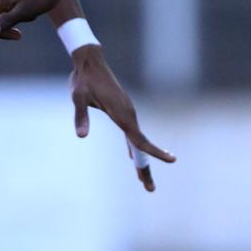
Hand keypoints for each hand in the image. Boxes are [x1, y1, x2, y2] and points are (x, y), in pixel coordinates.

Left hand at [69, 46, 175, 191]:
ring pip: (138, 141)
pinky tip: (131, 156)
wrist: (89, 61)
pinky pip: (132, 134)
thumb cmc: (83, 79)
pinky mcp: (122, 111)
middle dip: (145, 168)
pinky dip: (134, 148)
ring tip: (144, 180)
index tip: (173, 160)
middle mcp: (128, 115)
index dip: (155, 152)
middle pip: (141, 146)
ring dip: (141, 161)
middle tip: (150, 189)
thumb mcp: (78, 97)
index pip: (140, 139)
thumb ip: (81, 116)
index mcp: (121, 114)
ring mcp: (127, 113)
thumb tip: (82, 136)